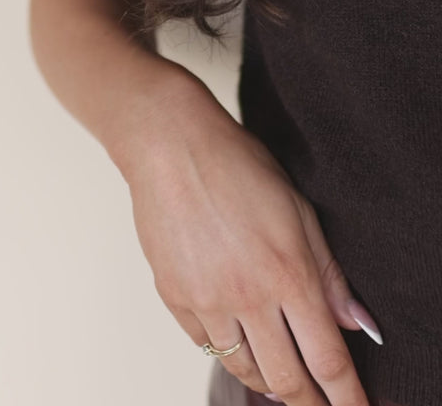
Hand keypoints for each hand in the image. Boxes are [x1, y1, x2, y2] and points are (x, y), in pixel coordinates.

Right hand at [115, 79, 377, 405]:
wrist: (169, 144)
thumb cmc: (235, 164)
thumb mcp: (298, 208)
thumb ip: (328, 271)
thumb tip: (354, 323)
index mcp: (287, 273)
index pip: (328, 360)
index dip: (347, 396)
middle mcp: (247, 296)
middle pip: (287, 380)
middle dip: (308, 400)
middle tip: (318, 401)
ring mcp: (206, 300)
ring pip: (245, 368)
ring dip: (267, 377)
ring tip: (279, 371)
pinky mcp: (173, 296)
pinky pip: (205, 344)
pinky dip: (227, 347)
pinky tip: (236, 332)